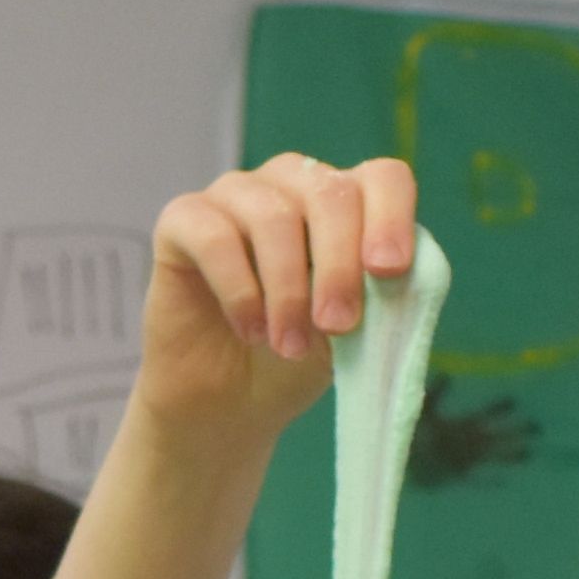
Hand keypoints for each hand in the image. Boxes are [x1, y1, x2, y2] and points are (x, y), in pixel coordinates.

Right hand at [138, 157, 420, 464]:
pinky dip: (239, 289)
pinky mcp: (183, 220)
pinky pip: (214, 236)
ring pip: (272, 215)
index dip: (391, 217)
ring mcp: (236, 195)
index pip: (383, 178)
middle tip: (337, 326)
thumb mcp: (354, 337)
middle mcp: (292, 184)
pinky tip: (249, 330)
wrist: (227, 399)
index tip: (389, 271)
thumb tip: (394, 283)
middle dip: (339, 266)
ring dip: (288, 290)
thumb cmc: (297, 356)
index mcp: (347, 203)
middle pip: (329, 194)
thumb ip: (379, 303)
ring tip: (289, 346)